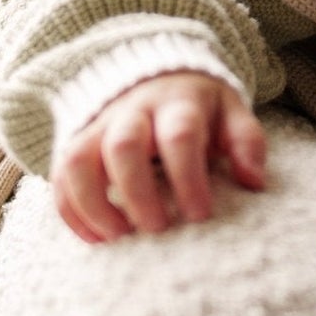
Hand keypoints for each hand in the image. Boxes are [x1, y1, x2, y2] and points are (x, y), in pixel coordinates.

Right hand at [52, 69, 267, 242]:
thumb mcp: (232, 113)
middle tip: (158, 230)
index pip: (180, 135)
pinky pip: (61, 174)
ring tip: (119, 237)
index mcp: (179, 103)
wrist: (157, 76)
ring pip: (80, 158)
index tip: (199, 214)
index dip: (188, 176)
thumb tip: (254, 182)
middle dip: (138, 192)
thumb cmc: (200, 109)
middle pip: (124, 146)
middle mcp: (133, 111)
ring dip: (94, 202)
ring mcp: (99, 125)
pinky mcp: (76, 142)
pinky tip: (95, 238)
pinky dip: (71, 210)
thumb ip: (246, 143)